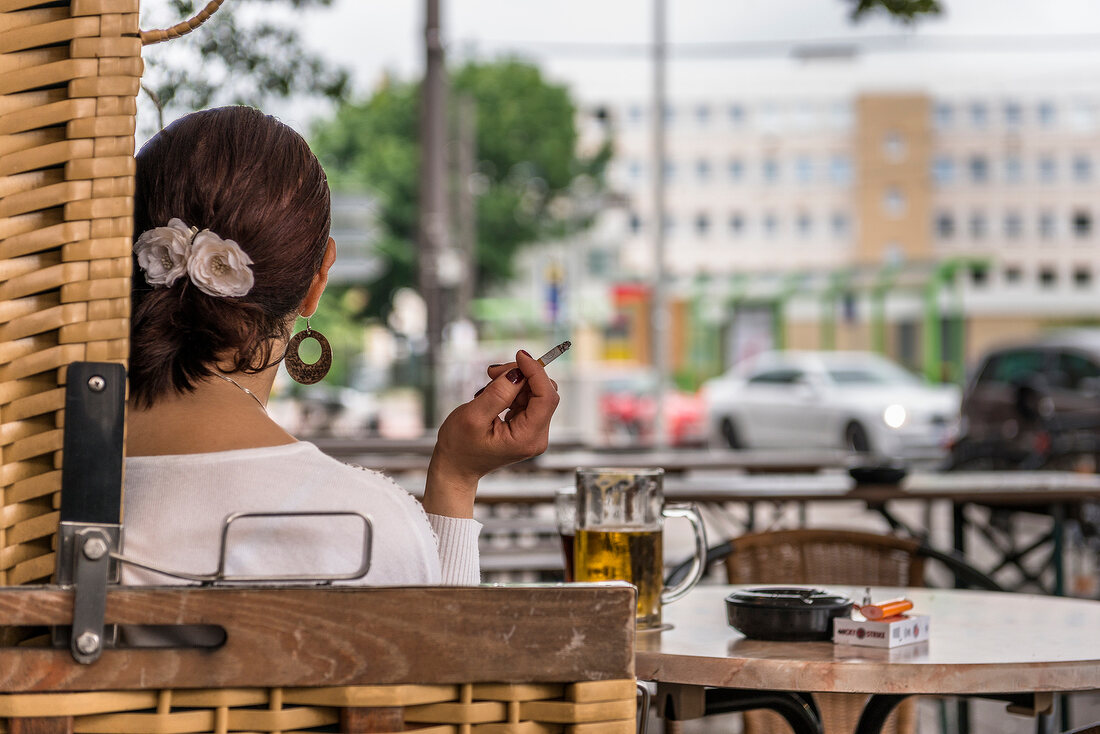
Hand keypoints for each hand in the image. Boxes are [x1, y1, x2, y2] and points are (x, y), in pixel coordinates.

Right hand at [424, 350, 559, 517]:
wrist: (456, 466)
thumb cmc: (459, 447)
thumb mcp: (473, 417)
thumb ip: (498, 393)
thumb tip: (518, 373)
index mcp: (527, 438)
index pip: (546, 397)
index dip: (536, 372)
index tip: (519, 355)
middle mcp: (537, 436)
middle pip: (543, 393)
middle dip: (521, 375)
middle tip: (492, 372)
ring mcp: (533, 432)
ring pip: (535, 393)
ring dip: (514, 381)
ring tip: (488, 384)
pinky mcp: (527, 427)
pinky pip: (527, 399)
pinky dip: (512, 390)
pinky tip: (492, 393)